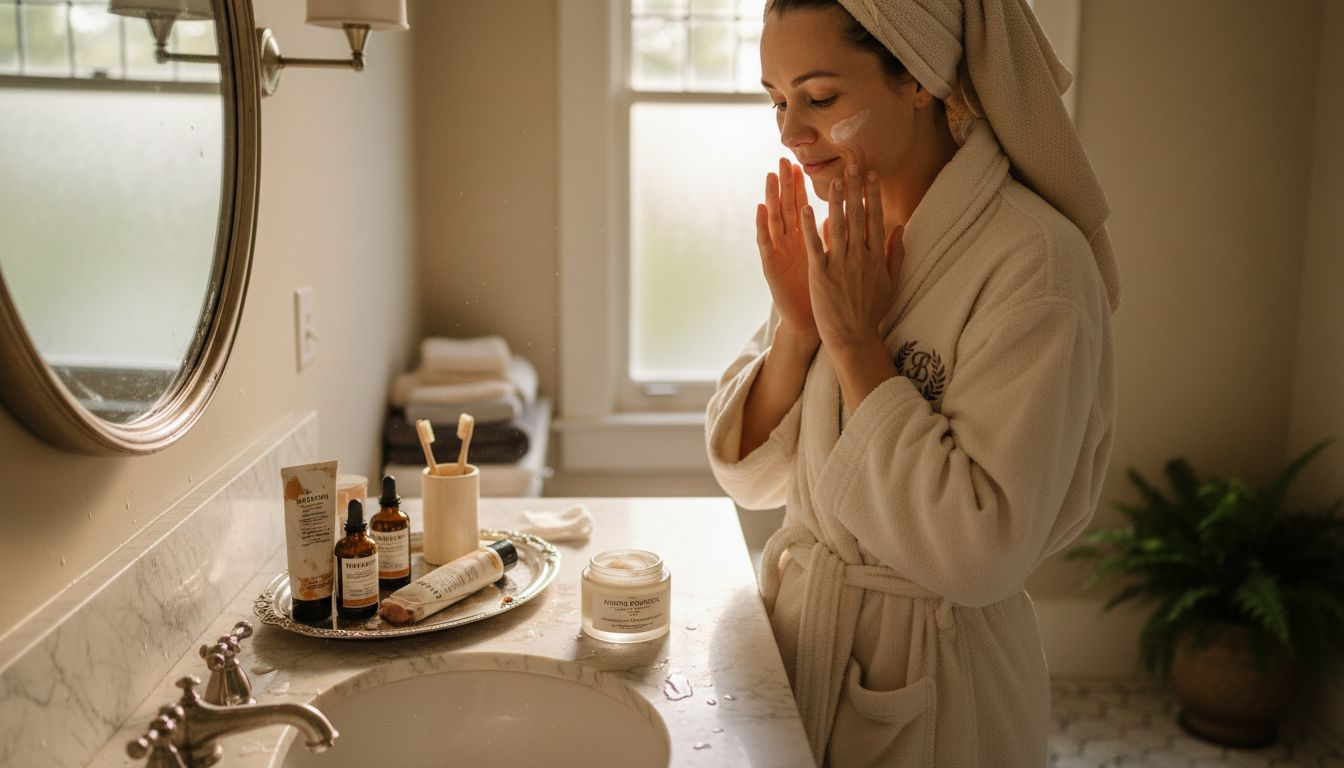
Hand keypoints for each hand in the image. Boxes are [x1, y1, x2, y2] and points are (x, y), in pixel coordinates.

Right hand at [756, 158, 819, 344]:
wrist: (811, 322)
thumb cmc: (825, 295)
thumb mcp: (831, 263)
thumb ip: (833, 240)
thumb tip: (836, 219)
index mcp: (805, 241)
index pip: (804, 207)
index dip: (803, 187)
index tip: (804, 165)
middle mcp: (790, 243)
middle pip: (787, 208)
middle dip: (786, 184)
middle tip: (784, 160)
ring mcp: (779, 253)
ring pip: (775, 219)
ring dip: (773, 197)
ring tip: (771, 175)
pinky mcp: (772, 266)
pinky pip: (766, 243)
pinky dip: (762, 225)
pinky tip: (761, 207)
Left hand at [801, 165, 904, 352]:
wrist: (853, 337)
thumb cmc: (871, 311)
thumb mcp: (891, 282)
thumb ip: (895, 254)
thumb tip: (900, 228)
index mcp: (876, 258)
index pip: (875, 219)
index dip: (872, 196)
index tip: (871, 176)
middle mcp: (859, 257)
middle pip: (858, 217)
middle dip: (855, 190)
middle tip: (853, 166)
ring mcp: (840, 265)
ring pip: (838, 227)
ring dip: (836, 202)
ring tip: (833, 181)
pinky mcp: (821, 274)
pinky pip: (815, 246)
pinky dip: (811, 227)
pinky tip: (806, 208)